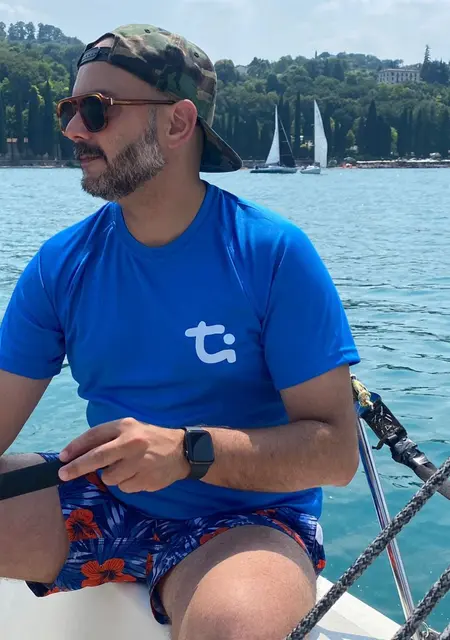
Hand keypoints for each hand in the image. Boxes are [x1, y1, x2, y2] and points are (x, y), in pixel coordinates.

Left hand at [58, 418, 189, 492]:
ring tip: (128, 467)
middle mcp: (132, 443)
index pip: (95, 436)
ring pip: (110, 477)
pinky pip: (125, 488)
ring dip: (112, 476)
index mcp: (126, 427)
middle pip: (97, 458)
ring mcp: (140, 463)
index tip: (62, 458)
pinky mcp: (146, 479)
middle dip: (77, 467)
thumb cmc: (150, 438)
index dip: (76, 447)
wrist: (182, 451)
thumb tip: (78, 454)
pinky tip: (139, 474)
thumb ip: (108, 439)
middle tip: (63, 474)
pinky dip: (127, 483)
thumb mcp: (131, 430)